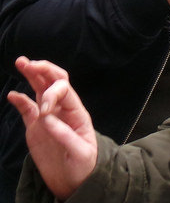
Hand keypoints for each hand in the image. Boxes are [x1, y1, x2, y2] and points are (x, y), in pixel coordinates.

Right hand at [7, 57, 96, 199]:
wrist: (75, 180)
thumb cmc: (84, 166)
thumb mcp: (81, 153)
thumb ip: (66, 136)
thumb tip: (47, 119)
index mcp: (76, 113)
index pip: (65, 91)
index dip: (52, 93)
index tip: (43, 111)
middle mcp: (63, 110)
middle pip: (55, 82)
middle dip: (43, 70)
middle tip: (28, 63)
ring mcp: (49, 116)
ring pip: (40, 90)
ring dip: (32, 75)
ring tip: (21, 62)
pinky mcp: (36, 126)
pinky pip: (27, 108)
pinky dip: (19, 100)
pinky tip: (11, 94)